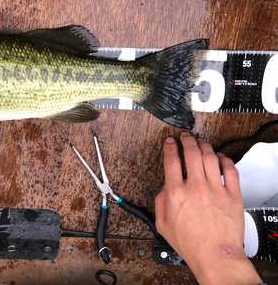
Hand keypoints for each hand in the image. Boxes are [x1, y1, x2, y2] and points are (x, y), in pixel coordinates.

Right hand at [155, 132, 261, 284]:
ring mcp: (216, 189)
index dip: (170, 147)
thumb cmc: (191, 243)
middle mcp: (196, 187)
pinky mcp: (232, 195)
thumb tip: (165, 189)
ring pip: (210, 157)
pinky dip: (224, 159)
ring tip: (201, 142)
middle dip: (187, 141)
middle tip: (186, 137)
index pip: (172, 160)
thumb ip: (160, 202)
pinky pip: (230, 169)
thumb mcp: (163, 223)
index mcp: (176, 193)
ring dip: (204, 146)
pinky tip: (220, 157)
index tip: (170, 143)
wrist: (215, 255)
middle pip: (191, 153)